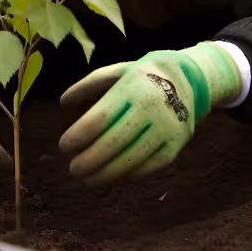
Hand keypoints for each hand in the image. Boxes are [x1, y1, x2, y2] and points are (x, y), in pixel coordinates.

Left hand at [59, 43, 240, 185]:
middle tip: (73, 169)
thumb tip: (63, 103)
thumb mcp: (116, 71)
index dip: (79, 135)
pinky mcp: (176, 146)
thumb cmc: (141, 77)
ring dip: (105, 173)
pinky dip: (127, 174)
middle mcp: (152, 109)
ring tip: (86, 179)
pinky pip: (148, 167)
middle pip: (114, 142)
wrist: (188, 80)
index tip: (63, 146)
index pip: (100, 118)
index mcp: (132, 88)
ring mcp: (166, 130)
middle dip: (89, 160)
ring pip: (131, 159)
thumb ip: (88, 85)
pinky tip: (111, 175)